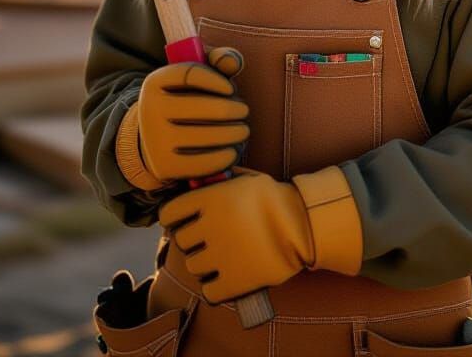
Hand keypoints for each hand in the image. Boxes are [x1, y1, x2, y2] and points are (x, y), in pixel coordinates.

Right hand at [115, 47, 247, 190]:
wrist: (156, 138)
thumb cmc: (187, 99)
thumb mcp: (198, 75)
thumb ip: (219, 59)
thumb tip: (233, 62)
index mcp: (155, 82)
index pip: (190, 74)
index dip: (216, 79)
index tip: (231, 88)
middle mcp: (149, 109)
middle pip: (201, 106)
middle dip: (232, 109)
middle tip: (244, 111)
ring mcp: (154, 140)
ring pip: (205, 136)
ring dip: (233, 133)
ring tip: (243, 130)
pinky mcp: (164, 166)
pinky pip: (201, 163)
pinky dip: (224, 157)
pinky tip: (233, 151)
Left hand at [158, 165, 362, 303]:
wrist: (303, 225)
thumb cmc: (273, 198)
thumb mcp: (243, 179)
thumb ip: (216, 182)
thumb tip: (193, 185)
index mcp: (209, 199)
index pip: (169, 214)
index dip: (174, 218)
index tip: (183, 221)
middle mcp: (209, 227)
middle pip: (181, 241)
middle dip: (193, 240)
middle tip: (209, 238)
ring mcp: (220, 256)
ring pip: (193, 266)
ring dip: (203, 263)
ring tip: (221, 257)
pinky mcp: (234, 282)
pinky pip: (208, 291)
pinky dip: (214, 287)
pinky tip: (225, 277)